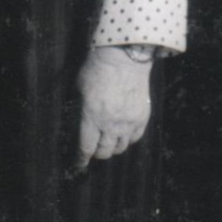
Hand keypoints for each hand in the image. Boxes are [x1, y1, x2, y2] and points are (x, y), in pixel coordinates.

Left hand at [76, 46, 152, 169]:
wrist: (125, 57)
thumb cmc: (97, 69)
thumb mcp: (79, 89)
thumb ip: (80, 109)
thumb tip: (78, 124)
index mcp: (92, 117)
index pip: (86, 148)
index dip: (81, 159)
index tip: (78, 164)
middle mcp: (111, 124)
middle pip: (104, 151)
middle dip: (96, 154)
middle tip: (93, 150)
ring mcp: (129, 121)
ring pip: (121, 147)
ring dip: (112, 148)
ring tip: (108, 143)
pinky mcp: (142, 117)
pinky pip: (135, 138)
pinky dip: (128, 140)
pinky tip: (123, 134)